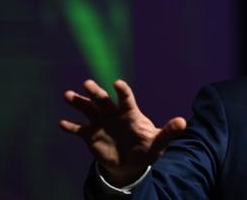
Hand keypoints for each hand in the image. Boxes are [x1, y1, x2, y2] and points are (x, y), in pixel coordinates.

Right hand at [60, 79, 186, 185]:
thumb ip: (168, 132)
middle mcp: (113, 114)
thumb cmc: (146, 148)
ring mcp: (101, 123)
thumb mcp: (158, 142)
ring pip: (88, 109)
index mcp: (130, 114)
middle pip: (104, 100)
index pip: (126, 99)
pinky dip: (71, 127)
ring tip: (68, 95)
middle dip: (96, 92)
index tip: (117, 83)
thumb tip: (183, 122)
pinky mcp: (90, 135)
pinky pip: (79, 129)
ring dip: (78, 102)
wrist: (131, 163)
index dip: (122, 91)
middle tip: (87, 84)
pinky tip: (62, 123)